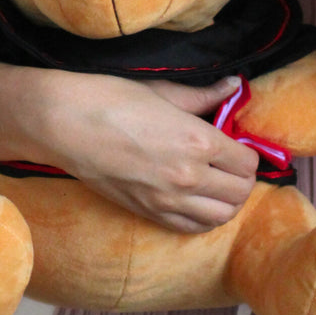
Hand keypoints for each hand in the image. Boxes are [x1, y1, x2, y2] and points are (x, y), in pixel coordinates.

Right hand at [33, 70, 258, 233]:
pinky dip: (203, 219)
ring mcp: (168, 200)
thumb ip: (203, 96)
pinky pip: (191, 228)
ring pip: (221, 217)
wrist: (68, 124)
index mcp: (198, 141)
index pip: (246, 161)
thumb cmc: (112, 99)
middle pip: (240, 192)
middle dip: (243, 179)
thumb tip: (234, 86)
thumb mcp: (163, 92)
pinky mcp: (148, 213)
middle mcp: (190, 177)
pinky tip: (198, 202)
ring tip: (219, 184)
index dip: (247, 153)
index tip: (238, 145)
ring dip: (227, 202)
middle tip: (233, 164)